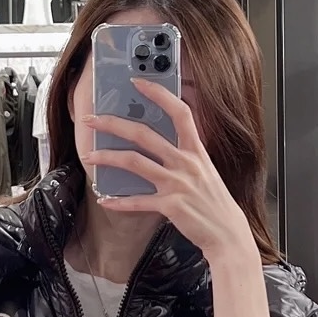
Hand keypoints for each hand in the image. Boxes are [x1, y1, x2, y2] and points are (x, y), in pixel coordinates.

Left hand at [84, 79, 258, 264]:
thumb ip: (184, 155)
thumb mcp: (205, 170)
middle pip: (145, 135)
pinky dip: (118, 201)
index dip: (159, 95)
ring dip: (107, 158)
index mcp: (196, 151)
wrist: (227, 234)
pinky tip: (105, 200)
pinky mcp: (170, 206)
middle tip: (93, 120)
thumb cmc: (214, 201)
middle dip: (114, 124)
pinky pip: (137, 201)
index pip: (180, 112)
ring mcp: (177, 184)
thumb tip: (157, 143)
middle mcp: (186, 163)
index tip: (138, 83)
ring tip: (90, 156)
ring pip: (135, 163)